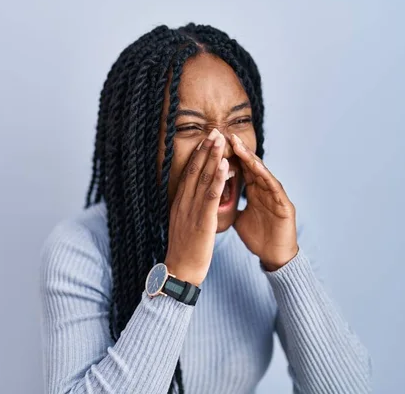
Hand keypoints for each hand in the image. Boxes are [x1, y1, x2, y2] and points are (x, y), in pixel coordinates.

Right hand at [165, 128, 227, 285]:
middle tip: (214, 131)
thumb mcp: (182, 226)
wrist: (179, 271)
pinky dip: (218, 179)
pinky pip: (211, 196)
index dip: (197, 156)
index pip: (188, 175)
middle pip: (195, 171)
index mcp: (179, 204)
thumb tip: (190, 200)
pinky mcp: (202, 220)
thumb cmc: (184, 252)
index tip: (204, 141)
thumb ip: (187, 210)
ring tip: (220, 140)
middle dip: (205, 150)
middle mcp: (184, 203)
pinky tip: (225, 165)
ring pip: (203, 178)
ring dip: (212, 157)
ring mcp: (192, 211)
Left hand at [228, 133, 297, 270]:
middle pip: (252, 166)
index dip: (230, 156)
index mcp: (254, 192)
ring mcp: (276, 197)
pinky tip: (259, 169)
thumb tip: (213, 197)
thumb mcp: (238, 218)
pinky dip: (267, 178)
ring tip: (241, 148)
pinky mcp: (285, 207)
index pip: (241, 169)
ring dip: (253, 160)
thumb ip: (229, 205)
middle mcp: (265, 190)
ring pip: (264, 173)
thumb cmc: (258, 237)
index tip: (217, 144)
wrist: (273, 257)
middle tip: (228, 136)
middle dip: (240, 151)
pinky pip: (276, 189)